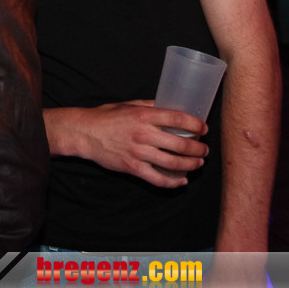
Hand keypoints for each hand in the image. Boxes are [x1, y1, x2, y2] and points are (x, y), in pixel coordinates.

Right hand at [47, 101, 208, 187]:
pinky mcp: (133, 167)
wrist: (84, 133)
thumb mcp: (128, 105)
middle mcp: (143, 134)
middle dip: (198, 149)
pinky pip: (158, 179)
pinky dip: (173, 182)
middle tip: (204, 149)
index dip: (195, 125)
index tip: (203, 128)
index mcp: (143, 115)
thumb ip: (149, 106)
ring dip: (191, 165)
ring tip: (198, 163)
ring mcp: (138, 152)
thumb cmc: (105, 117)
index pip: (178, 119)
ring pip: (173, 163)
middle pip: (180, 144)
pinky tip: (181, 180)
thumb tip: (169, 107)